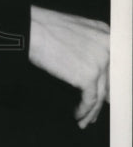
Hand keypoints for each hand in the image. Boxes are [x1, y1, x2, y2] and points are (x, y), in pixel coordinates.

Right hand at [28, 6, 109, 128]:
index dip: (110, 83)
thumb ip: (90, 46)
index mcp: (106, 34)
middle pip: (110, 80)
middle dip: (103, 99)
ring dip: (92, 110)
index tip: (106, 96)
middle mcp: (108, 47)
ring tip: (84, 119)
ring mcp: (100, 62)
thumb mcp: (76, 30)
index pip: (114, 64)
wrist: (32, 30)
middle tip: (95, 111)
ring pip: (101, 93)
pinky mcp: (88, 76)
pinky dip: (84, 110)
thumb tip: (94, 71)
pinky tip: (77, 114)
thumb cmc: (45, 28)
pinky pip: (90, 100)